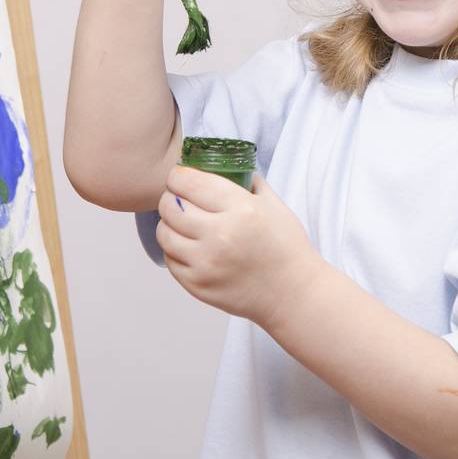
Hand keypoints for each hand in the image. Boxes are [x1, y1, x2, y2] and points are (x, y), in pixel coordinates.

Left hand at [155, 166, 322, 328]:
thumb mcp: (274, 204)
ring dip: (168, 222)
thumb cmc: (286, 247)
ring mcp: (206, 263)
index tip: (180, 175)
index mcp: (241, 209)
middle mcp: (220, 236)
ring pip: (165, 232)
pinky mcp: (198, 285)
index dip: (178, 175)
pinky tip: (186, 244)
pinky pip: (170, 259)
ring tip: (179, 220)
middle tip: (177, 196)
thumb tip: (222, 165)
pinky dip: (174, 248)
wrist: (292, 293)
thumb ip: (247, 181)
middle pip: (171, 206)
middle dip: (170, 196)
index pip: (190, 182)